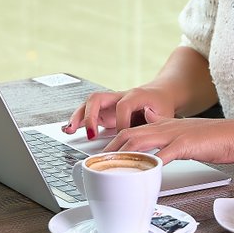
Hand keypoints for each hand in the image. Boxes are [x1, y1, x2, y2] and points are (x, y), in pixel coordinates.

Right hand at [61, 87, 175, 140]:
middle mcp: (118, 96)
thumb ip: (157, 125)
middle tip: (91, 134)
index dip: (122, 122)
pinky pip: (87, 112)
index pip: (123, 106)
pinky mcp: (104, 111)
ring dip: (78, 117)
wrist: (159, 94)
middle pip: (98, 98)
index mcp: (135, 95)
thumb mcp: (164, 114)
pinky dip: (77, 120)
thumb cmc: (161, 104)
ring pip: (88, 104)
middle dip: (91, 116)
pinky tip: (69, 129)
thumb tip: (148, 138)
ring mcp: (109, 103)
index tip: (124, 135)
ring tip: (70, 130)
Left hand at [104, 109, 233, 164]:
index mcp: (162, 124)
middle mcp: (164, 126)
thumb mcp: (184, 134)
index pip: (129, 131)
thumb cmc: (214, 138)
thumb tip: (151, 139)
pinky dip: (151, 165)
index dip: (112, 144)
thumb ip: (165, 136)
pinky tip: (143, 175)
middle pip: (128, 135)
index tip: (101, 158)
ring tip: (110, 170)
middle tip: (96, 167)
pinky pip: (164, 155)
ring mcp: (174, 134)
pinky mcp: (186, 144)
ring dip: (123, 156)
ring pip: (140, 141)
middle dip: (110, 151)